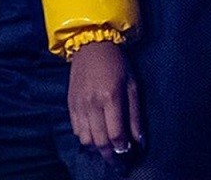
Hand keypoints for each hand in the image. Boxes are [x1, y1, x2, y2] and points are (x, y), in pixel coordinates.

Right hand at [68, 41, 142, 171]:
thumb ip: (135, 114)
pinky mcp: (70, 105)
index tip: (130, 157)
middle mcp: (92, 104)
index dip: (123, 150)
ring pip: (87, 140)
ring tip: (109, 150)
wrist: (92, 45)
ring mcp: (79, 105)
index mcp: (111, 96)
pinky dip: (87, 139)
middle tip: (120, 164)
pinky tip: (96, 136)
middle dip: (111, 157)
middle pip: (100, 142)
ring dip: (99, 149)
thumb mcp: (133, 84)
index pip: (116, 135)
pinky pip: (77, 131)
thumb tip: (140, 141)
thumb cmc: (117, 63)